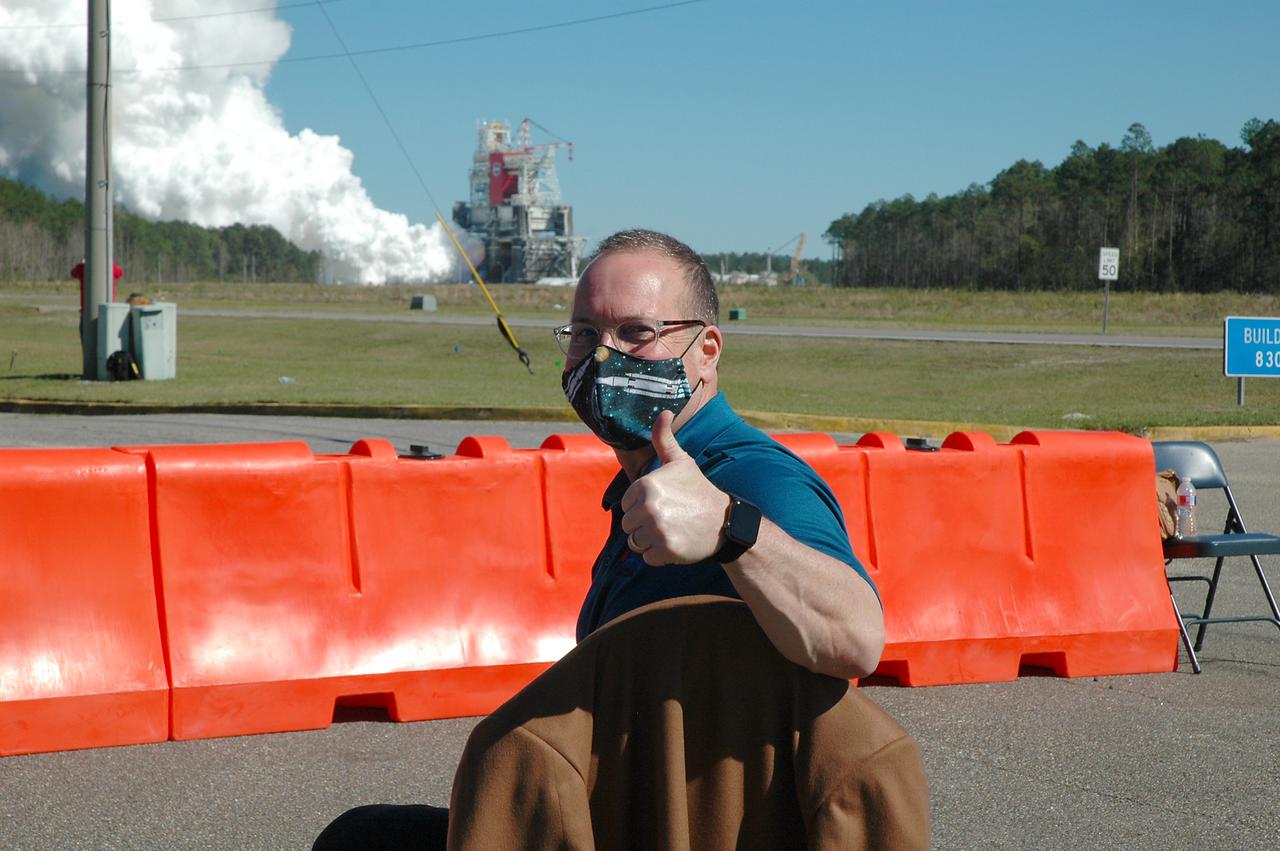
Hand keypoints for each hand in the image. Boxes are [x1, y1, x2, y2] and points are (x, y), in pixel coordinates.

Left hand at [619, 411, 730, 565]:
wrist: (725, 520)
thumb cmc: (698, 490)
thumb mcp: (680, 462)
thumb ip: (664, 439)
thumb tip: (663, 411)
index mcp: (646, 485)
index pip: (626, 505)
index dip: (642, 507)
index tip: (664, 504)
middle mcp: (649, 507)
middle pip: (628, 525)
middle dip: (645, 525)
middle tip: (670, 519)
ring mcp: (657, 530)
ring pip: (635, 543)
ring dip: (650, 541)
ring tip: (672, 531)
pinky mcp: (666, 551)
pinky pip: (647, 558)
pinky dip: (659, 556)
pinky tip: (676, 543)